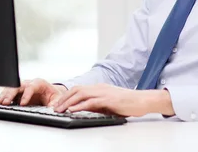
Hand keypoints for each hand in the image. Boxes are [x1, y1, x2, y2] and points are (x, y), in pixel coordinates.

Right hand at [0, 78, 66, 106]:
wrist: (50, 94)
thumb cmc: (53, 95)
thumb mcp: (57, 99)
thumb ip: (55, 103)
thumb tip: (53, 108)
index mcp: (39, 83)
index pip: (31, 87)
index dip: (26, 95)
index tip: (22, 104)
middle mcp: (28, 83)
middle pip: (18, 85)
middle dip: (11, 94)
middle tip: (6, 103)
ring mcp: (21, 87)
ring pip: (11, 88)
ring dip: (4, 95)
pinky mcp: (16, 93)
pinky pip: (8, 93)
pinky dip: (2, 97)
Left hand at [53, 83, 174, 116]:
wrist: (142, 100)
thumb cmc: (128, 103)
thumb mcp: (109, 103)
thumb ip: (97, 104)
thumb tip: (84, 109)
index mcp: (99, 88)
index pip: (79, 89)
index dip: (67, 96)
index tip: (58, 103)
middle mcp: (99, 88)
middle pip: (76, 90)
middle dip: (63, 98)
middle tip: (54, 107)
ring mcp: (103, 92)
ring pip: (81, 94)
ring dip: (68, 102)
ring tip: (59, 109)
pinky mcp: (108, 100)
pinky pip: (90, 102)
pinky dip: (80, 105)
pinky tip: (73, 110)